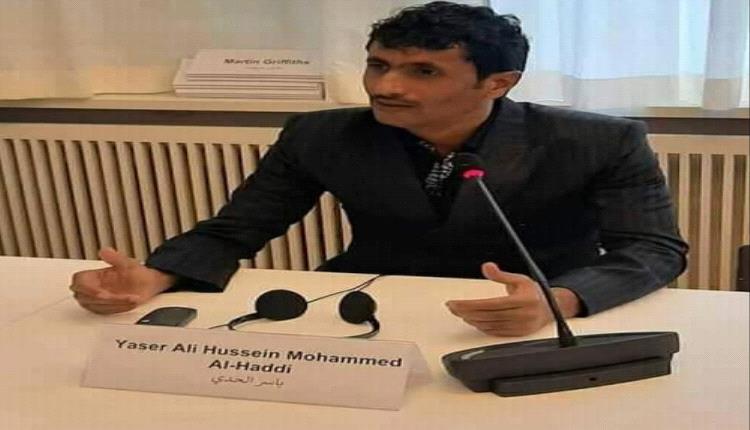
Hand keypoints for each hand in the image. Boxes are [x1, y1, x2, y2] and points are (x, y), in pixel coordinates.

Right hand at [70, 247, 175, 313]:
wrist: (147, 282)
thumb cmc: (134, 272)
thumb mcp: (127, 262)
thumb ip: (115, 257)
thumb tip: (105, 251)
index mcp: (92, 276)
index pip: (78, 282)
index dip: (87, 288)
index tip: (101, 292)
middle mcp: (91, 288)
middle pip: (86, 298)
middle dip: (104, 299)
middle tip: (119, 297)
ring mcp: (97, 300)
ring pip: (97, 306)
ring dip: (116, 304)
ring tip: (133, 299)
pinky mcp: (105, 308)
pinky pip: (107, 312)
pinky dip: (120, 308)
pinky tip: (131, 303)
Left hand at [445, 262, 580, 336]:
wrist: (553, 309)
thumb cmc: (533, 293)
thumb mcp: (519, 279)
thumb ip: (501, 275)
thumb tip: (486, 266)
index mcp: (524, 300)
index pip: (490, 304)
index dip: (470, 305)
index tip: (455, 303)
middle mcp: (523, 315)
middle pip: (487, 315)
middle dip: (466, 312)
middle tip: (452, 307)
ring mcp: (520, 327)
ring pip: (489, 325)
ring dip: (471, 319)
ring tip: (459, 313)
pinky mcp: (518, 335)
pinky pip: (495, 332)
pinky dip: (481, 327)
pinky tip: (473, 321)